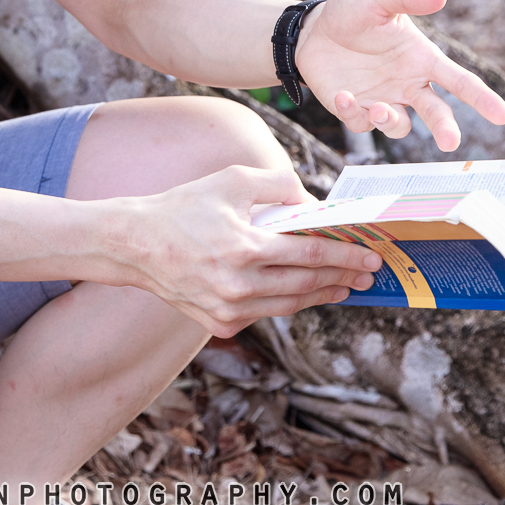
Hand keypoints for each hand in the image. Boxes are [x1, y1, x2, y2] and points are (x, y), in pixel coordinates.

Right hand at [116, 165, 382, 337]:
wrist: (134, 244)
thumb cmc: (183, 207)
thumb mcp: (231, 180)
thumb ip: (278, 184)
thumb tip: (313, 201)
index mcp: (245, 248)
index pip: (309, 255)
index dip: (345, 256)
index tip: (370, 256)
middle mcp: (239, 286)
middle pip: (306, 286)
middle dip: (341, 278)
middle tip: (366, 274)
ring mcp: (229, 310)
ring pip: (289, 306)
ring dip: (320, 296)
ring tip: (342, 286)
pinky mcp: (219, 324)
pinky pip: (263, 314)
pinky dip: (285, 303)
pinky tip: (301, 293)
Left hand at [295, 0, 504, 151]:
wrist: (312, 29)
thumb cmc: (353, 10)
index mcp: (422, 60)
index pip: (460, 82)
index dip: (482, 98)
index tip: (502, 116)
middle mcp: (408, 85)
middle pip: (436, 113)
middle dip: (445, 128)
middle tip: (450, 142)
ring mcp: (383, 100)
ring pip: (399, 126)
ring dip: (392, 121)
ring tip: (380, 109)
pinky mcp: (356, 111)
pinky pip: (362, 123)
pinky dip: (354, 113)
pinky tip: (343, 94)